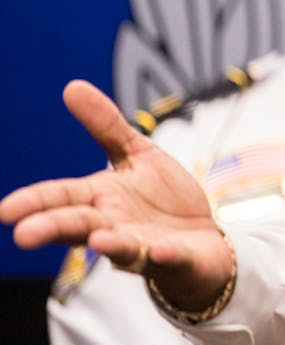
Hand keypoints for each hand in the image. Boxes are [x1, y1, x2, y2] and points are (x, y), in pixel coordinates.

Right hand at [0, 80, 234, 310]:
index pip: (62, 198)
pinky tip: (158, 250)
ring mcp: (144, 245)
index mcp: (101, 199)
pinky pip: (169, 257)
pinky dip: (162, 255)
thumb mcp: (137, 154)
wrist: (205, 238)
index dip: (36, 203)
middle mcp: (114, 226)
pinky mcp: (176, 258)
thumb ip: (106, 126)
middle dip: (54, 228)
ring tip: (99, 239)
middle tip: (24, 234)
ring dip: (111, 244)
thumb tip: (72, 86)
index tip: (7, 210)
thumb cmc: (163, 199)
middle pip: (80, 225)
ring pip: (122, 246)